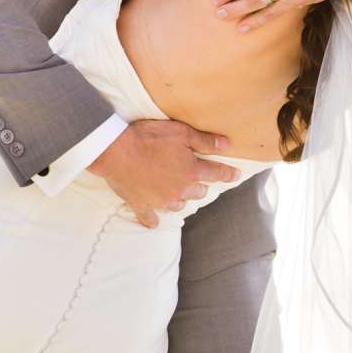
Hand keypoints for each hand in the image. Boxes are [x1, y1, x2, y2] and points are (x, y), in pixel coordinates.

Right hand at [88, 118, 236, 228]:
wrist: (116, 151)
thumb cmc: (148, 137)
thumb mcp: (180, 132)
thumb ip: (205, 141)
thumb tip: (226, 145)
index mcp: (191, 171)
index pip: (216, 174)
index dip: (228, 174)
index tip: (236, 176)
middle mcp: (179, 190)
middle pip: (198, 193)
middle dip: (199, 185)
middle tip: (194, 177)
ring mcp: (160, 200)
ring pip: (178, 205)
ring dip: (179, 198)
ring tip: (174, 191)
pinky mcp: (142, 205)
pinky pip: (150, 218)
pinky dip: (153, 219)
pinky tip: (154, 220)